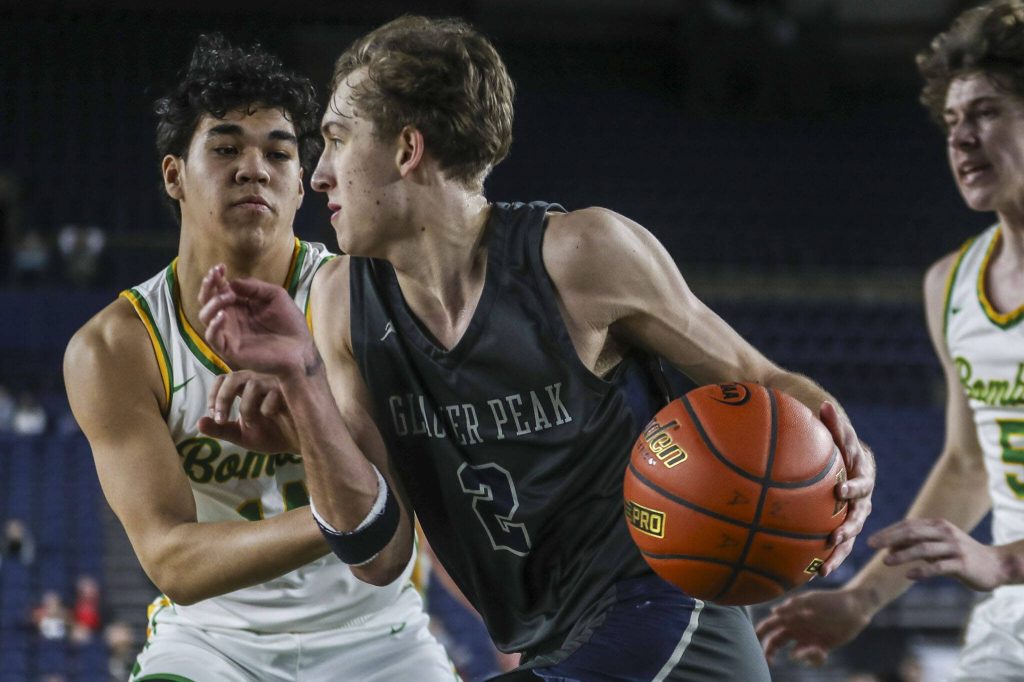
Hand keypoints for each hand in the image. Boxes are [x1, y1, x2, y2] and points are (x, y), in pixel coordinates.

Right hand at [198, 264, 316, 376]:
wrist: (301, 349)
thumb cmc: (290, 323)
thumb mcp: (275, 296)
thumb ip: (255, 288)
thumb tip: (231, 282)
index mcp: (240, 305)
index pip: (221, 290)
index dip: (217, 278)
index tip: (220, 266)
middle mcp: (231, 319)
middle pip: (208, 301)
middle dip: (209, 287)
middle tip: (215, 276)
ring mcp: (229, 334)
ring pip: (205, 317)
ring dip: (212, 304)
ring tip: (227, 296)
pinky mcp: (230, 350)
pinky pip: (212, 337)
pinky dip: (214, 325)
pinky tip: (223, 316)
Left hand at [198, 370, 298, 453]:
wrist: (298, 444)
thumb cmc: (272, 435)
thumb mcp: (241, 435)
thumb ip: (220, 430)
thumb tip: (198, 423)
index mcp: (246, 388)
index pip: (223, 379)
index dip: (214, 395)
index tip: (213, 415)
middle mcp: (259, 381)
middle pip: (234, 377)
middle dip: (223, 398)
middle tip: (221, 419)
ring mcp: (276, 384)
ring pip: (252, 384)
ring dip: (245, 407)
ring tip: (249, 424)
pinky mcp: (291, 392)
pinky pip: (272, 394)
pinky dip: (266, 408)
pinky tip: (271, 417)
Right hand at [755, 587, 872, 665]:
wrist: (856, 608)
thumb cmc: (832, 601)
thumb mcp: (812, 601)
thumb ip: (793, 606)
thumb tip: (773, 612)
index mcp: (791, 616)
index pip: (770, 625)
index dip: (759, 633)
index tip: (752, 643)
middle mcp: (797, 628)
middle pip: (776, 642)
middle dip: (769, 652)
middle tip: (768, 662)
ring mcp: (808, 639)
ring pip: (795, 654)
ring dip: (802, 656)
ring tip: (817, 651)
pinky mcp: (821, 648)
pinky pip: (812, 659)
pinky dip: (815, 659)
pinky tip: (823, 652)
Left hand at [818, 401, 874, 575]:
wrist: (851, 462)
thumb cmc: (841, 446)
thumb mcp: (839, 435)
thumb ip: (834, 423)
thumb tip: (824, 403)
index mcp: (863, 476)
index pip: (861, 482)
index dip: (852, 486)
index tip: (839, 490)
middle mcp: (864, 499)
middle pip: (859, 516)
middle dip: (848, 527)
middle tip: (836, 535)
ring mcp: (857, 516)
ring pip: (851, 537)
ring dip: (840, 553)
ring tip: (825, 567)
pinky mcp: (847, 529)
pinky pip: (841, 547)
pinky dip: (831, 559)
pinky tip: (816, 574)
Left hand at [869, 518, 1005, 590]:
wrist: (995, 565)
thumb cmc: (960, 555)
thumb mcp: (938, 545)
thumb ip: (916, 544)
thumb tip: (888, 547)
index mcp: (937, 525)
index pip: (907, 525)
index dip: (888, 532)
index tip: (870, 541)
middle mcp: (945, 532)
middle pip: (912, 532)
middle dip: (889, 538)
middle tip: (871, 546)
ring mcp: (954, 547)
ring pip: (923, 549)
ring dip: (902, 554)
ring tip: (885, 561)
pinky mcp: (962, 563)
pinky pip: (939, 566)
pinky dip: (922, 570)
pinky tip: (909, 575)